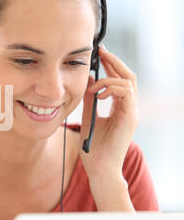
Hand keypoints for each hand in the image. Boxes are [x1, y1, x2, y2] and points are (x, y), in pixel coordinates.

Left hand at [79, 45, 139, 182]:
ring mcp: (132, 113)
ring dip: (109, 79)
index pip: (119, 80)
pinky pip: (126, 94)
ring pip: (128, 83)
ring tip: (94, 86)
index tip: (99, 53)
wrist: (99, 168)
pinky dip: (112, 89)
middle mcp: (129, 108)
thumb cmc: (93, 147)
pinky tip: (99, 94)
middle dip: (114, 62)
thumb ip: (89, 99)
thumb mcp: (88, 117)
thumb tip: (88, 80)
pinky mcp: (130, 118)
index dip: (111, 65)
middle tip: (100, 51)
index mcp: (120, 108)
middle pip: (127, 77)